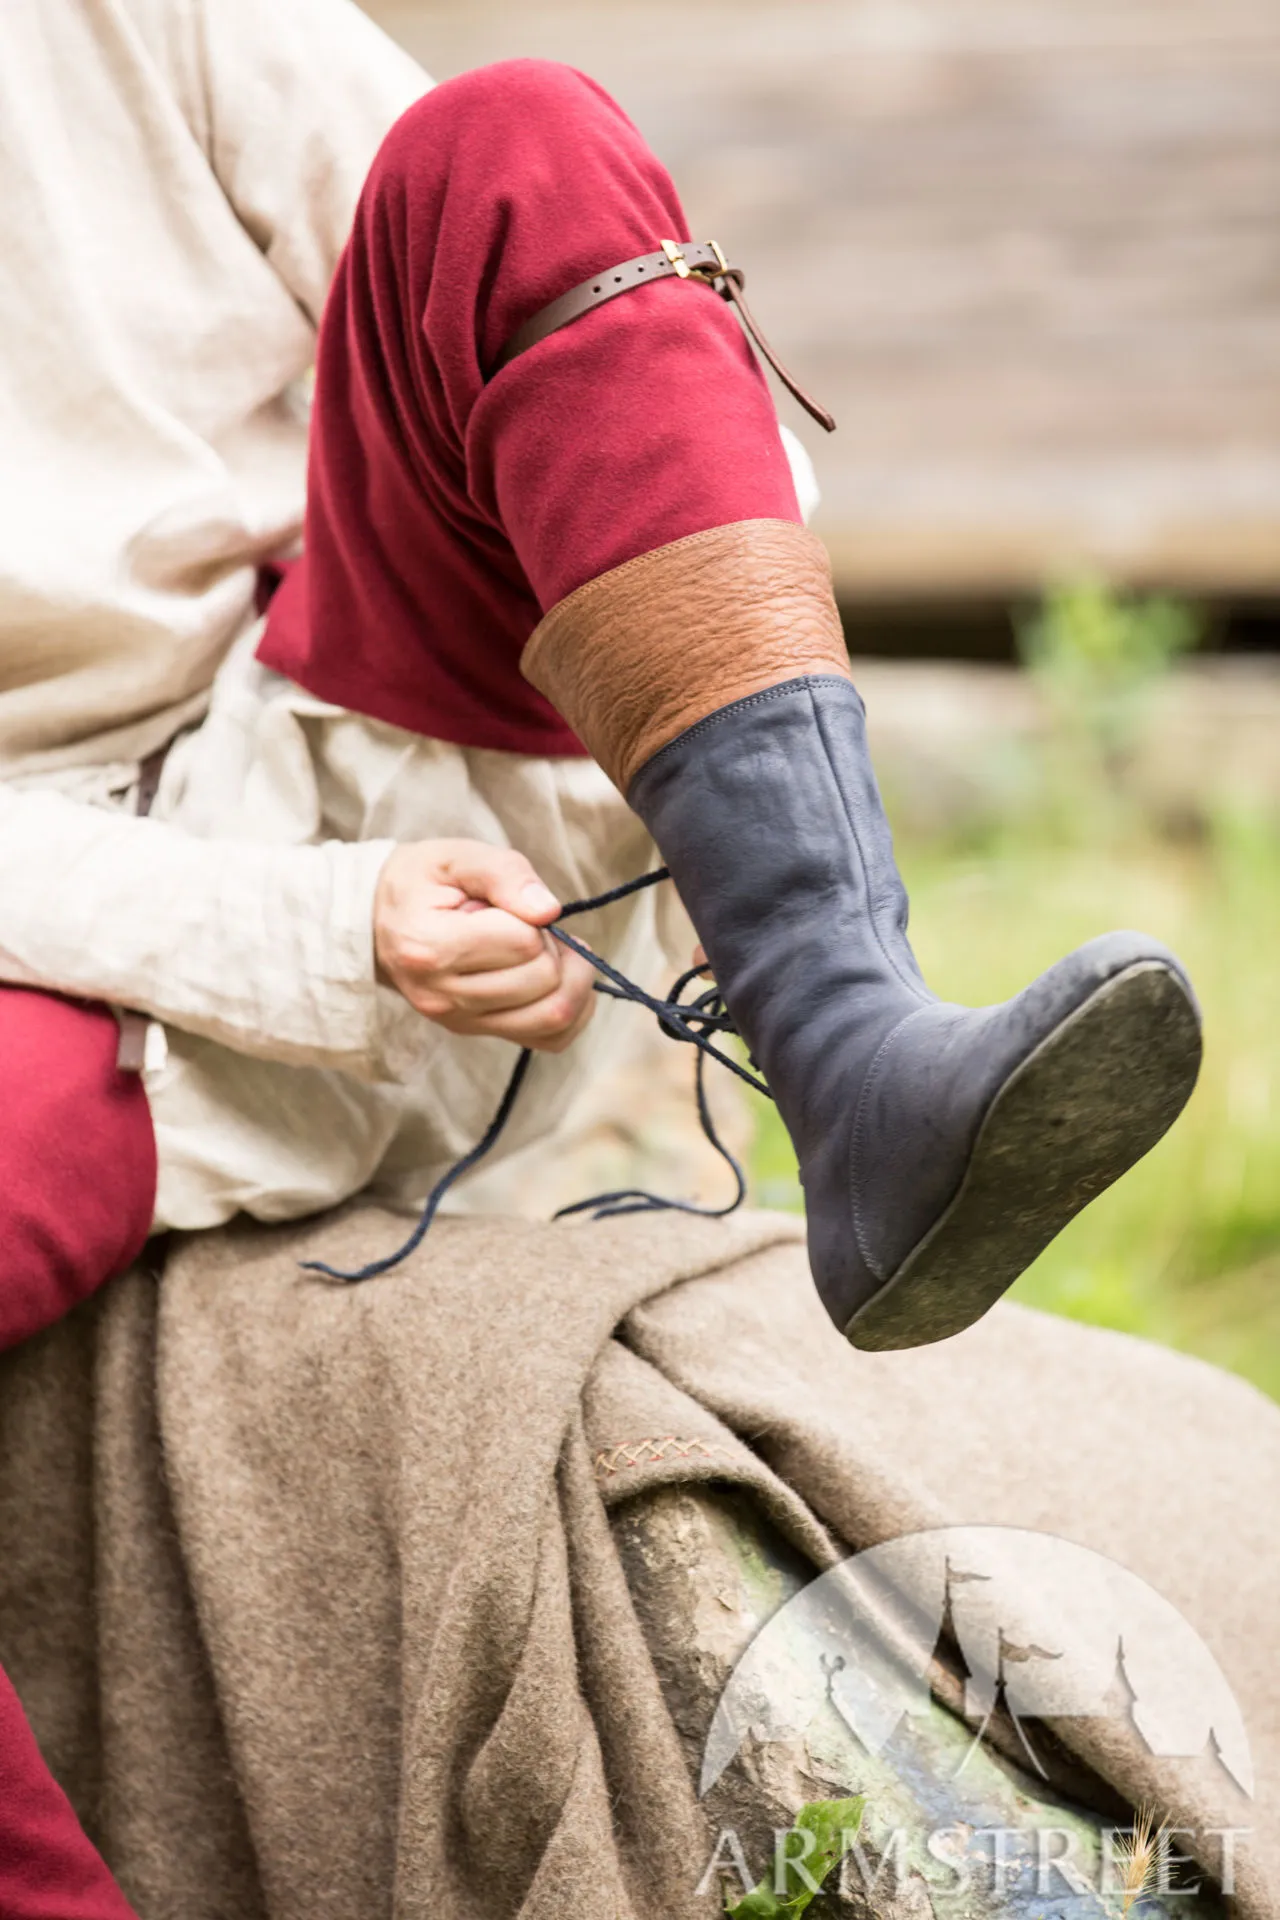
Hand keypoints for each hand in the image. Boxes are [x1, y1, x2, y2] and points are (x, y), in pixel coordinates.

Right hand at [373, 840, 595, 1052]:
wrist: (377, 920)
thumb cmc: (421, 883)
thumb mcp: (457, 857)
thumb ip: (505, 874)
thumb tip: (549, 911)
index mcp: (430, 946)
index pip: (522, 941)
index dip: (534, 917)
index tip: (512, 905)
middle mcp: (442, 995)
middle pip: (542, 980)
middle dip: (554, 947)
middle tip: (531, 926)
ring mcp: (458, 1021)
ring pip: (553, 1015)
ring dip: (569, 978)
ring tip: (547, 951)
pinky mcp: (475, 1032)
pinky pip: (549, 1038)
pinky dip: (571, 1010)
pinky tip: (557, 980)